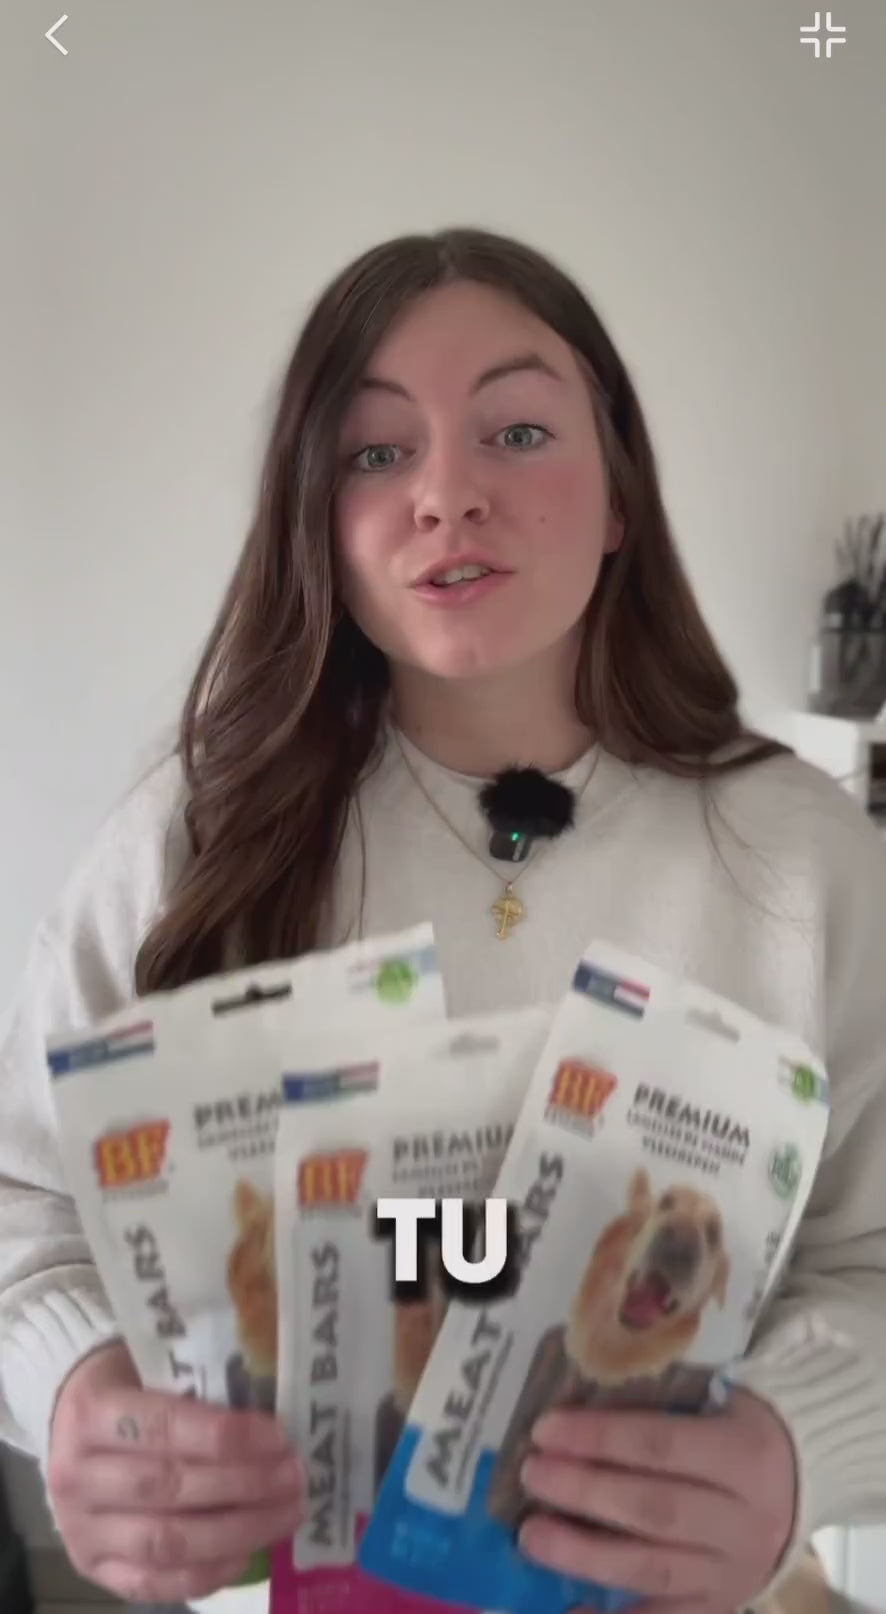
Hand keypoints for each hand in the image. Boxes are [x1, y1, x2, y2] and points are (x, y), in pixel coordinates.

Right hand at [48, 1341, 301, 1604]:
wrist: (69, 1426)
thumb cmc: (128, 1387)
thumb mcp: (152, 1368)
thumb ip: (200, 1384)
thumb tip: (273, 1404)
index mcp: (91, 1414)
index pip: (164, 1427)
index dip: (226, 1435)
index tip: (278, 1435)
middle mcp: (77, 1476)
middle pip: (169, 1488)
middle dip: (244, 1485)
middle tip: (295, 1476)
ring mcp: (81, 1530)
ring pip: (166, 1542)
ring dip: (237, 1532)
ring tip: (287, 1514)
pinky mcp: (92, 1569)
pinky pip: (154, 1583)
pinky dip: (206, 1574)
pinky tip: (248, 1553)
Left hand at [517, 1389, 796, 1613]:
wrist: (802, 1481)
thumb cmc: (740, 1427)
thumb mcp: (718, 1401)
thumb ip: (660, 1405)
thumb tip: (575, 1413)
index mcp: (744, 1454)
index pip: (660, 1446)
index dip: (599, 1438)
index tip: (545, 1428)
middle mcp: (744, 1520)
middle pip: (653, 1508)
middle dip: (584, 1492)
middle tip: (531, 1474)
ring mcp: (734, 1571)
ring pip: (653, 1568)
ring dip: (585, 1555)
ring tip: (532, 1537)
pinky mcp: (722, 1605)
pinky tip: (570, 1611)